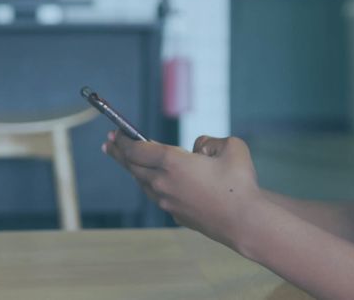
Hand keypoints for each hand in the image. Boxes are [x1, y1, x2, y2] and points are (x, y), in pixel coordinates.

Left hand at [102, 132, 261, 250]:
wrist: (244, 221)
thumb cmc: (240, 182)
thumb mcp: (230, 146)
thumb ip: (209, 141)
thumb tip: (198, 150)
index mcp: (172, 162)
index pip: (137, 149)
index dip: (124, 139)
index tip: (116, 132)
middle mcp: (163, 183)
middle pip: (132, 166)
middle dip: (118, 152)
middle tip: (109, 143)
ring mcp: (167, 202)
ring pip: (142, 183)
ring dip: (133, 170)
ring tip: (128, 162)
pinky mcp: (176, 215)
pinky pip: (157, 196)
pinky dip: (150, 185)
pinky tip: (154, 182)